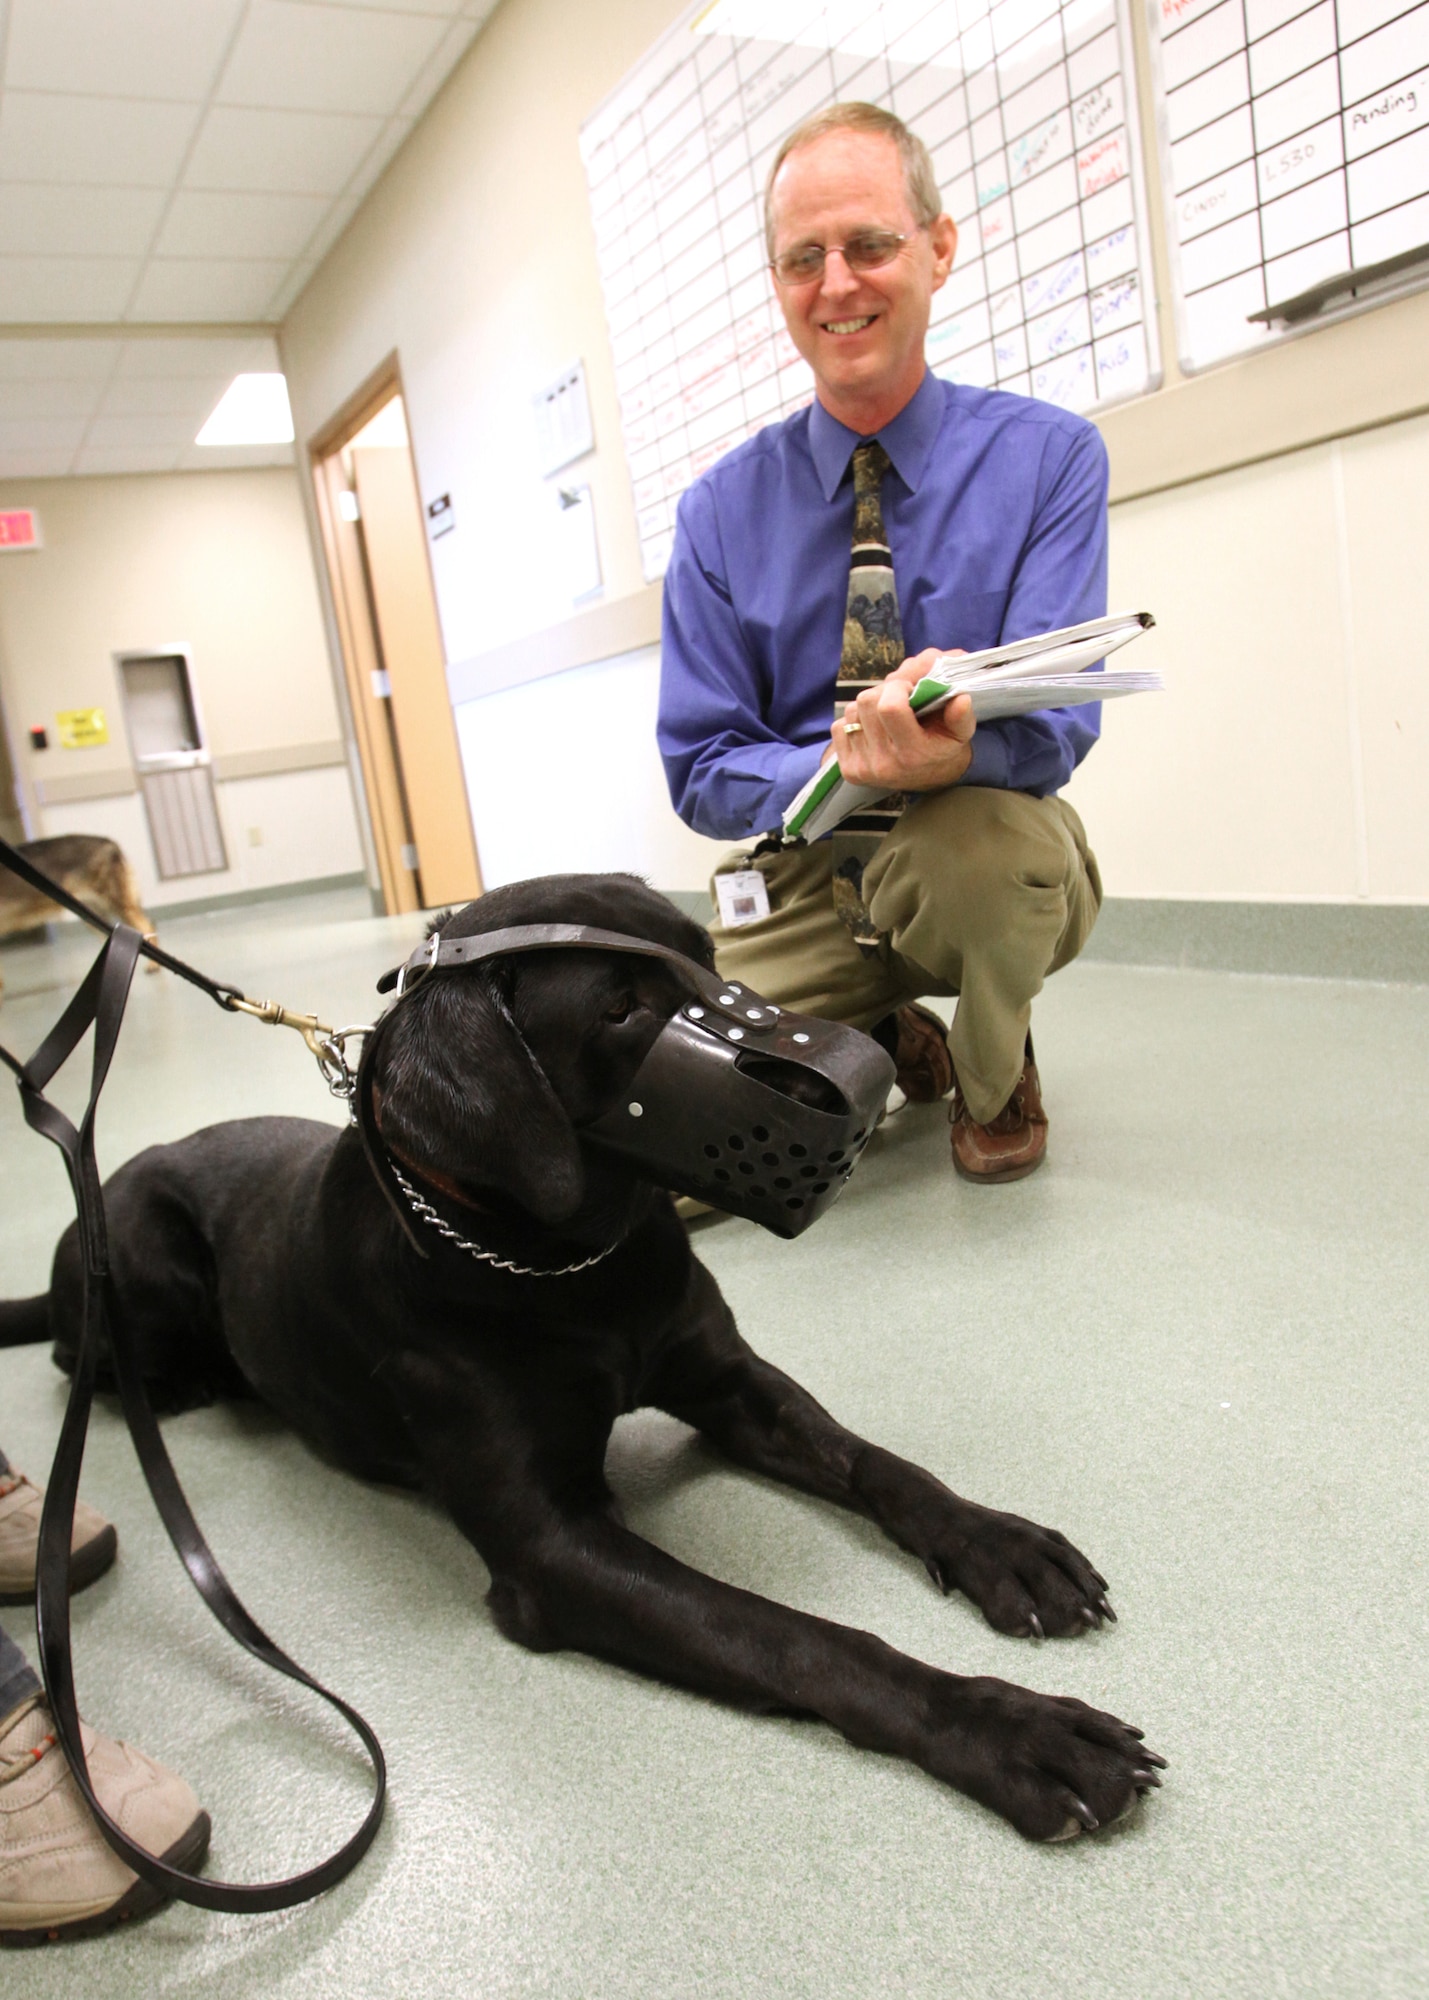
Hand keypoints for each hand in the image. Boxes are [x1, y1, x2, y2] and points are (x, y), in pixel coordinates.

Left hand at [829, 647, 975, 791]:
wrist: (930, 777)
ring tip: (887, 715)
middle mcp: (884, 765)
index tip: (909, 688)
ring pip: (851, 711)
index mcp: (913, 753)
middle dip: (883, 692)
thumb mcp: (961, 731)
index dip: (898, 687)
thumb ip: (961, 715)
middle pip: (866, 702)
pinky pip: (838, 727)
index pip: (890, 706)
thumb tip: (960, 699)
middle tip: (899, 698)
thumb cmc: (944, 746)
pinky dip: (854, 721)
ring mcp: (863, 769)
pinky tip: (873, 729)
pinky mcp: (848, 770)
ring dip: (868, 706)